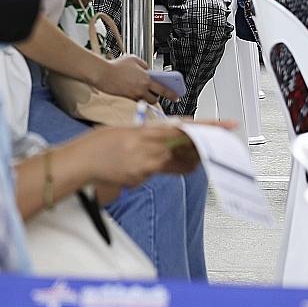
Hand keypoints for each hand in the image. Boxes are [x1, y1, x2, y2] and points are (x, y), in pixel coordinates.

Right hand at [81, 125, 198, 187]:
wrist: (80, 162)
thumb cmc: (99, 143)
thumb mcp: (126, 130)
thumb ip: (150, 134)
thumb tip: (171, 136)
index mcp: (148, 132)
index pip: (186, 129)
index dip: (209, 127)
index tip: (226, 126)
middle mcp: (150, 150)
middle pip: (185, 150)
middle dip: (195, 148)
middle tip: (198, 146)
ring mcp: (147, 167)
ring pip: (170, 163)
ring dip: (168, 159)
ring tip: (146, 153)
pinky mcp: (141, 180)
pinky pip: (155, 173)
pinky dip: (149, 168)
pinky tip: (131, 163)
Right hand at [94, 55, 181, 102]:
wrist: (102, 73)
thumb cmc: (116, 65)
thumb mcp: (133, 59)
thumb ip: (143, 65)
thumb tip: (147, 70)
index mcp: (146, 78)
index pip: (163, 88)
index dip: (172, 94)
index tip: (177, 96)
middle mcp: (141, 88)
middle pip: (155, 98)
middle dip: (157, 96)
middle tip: (157, 93)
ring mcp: (134, 94)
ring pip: (146, 100)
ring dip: (147, 97)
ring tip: (144, 91)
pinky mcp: (126, 97)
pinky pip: (136, 99)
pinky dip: (137, 96)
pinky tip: (133, 90)